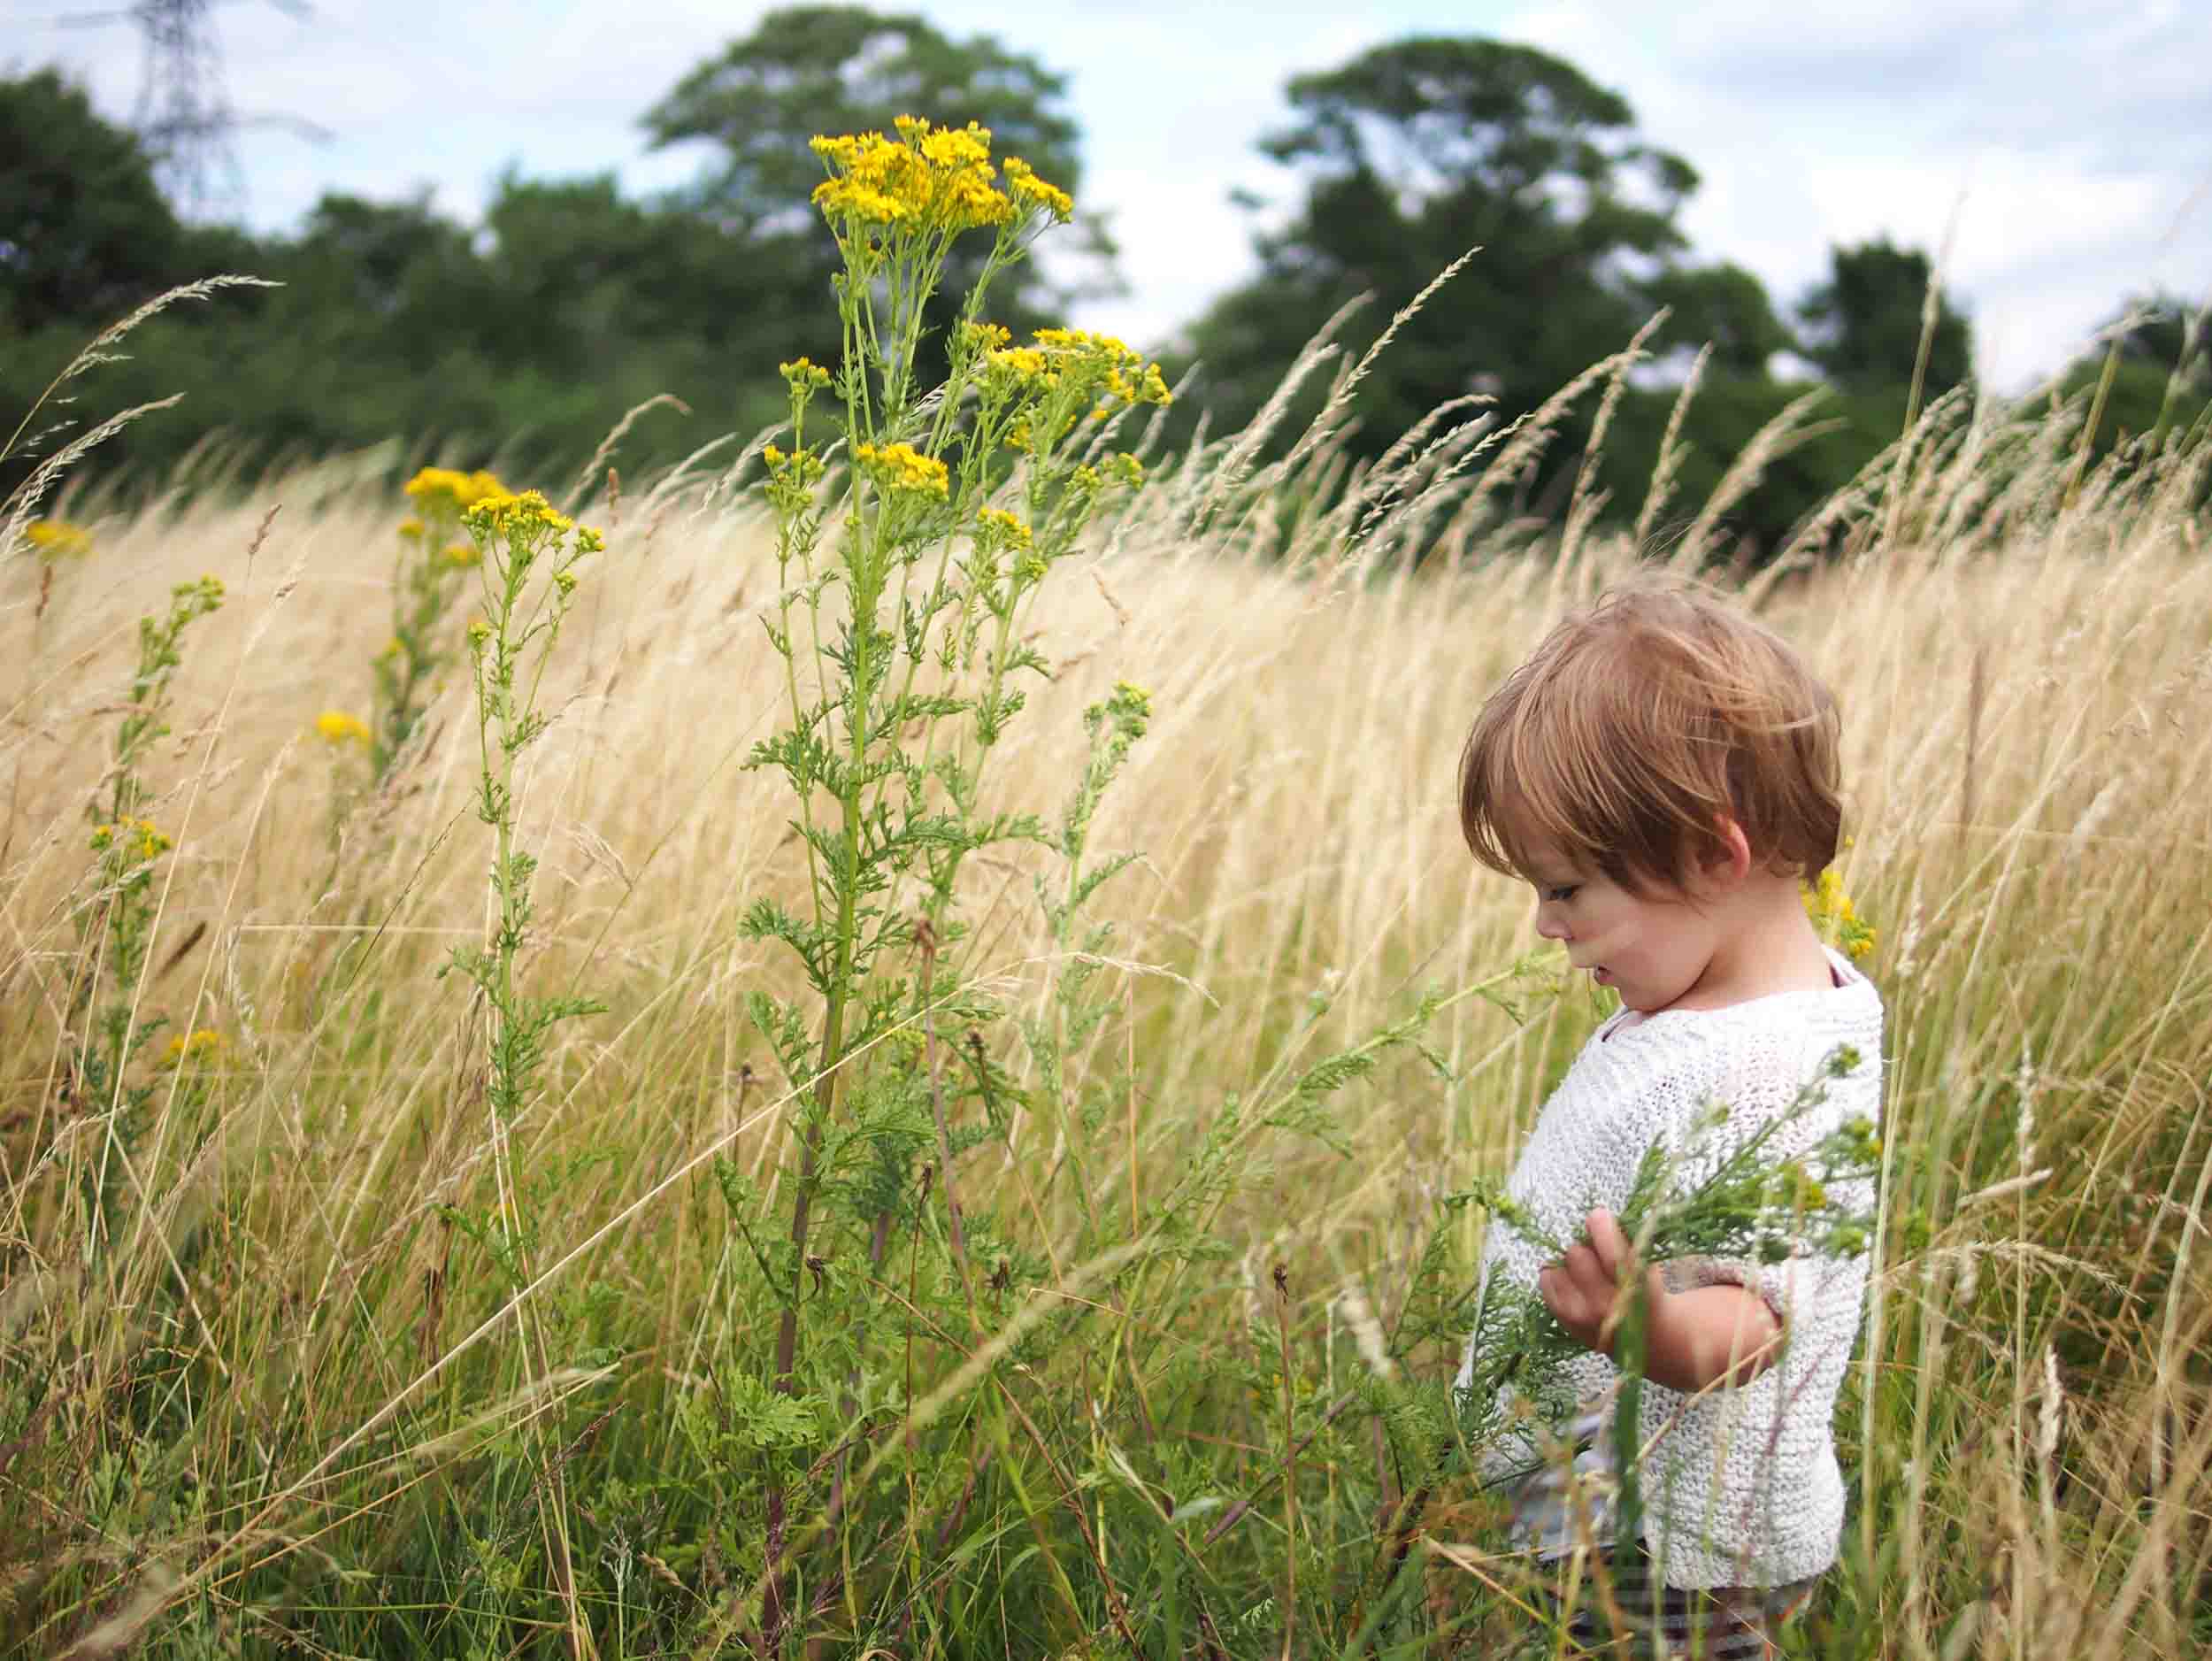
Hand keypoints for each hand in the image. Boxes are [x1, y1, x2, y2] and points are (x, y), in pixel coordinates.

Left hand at [1536, 1208, 1665, 1357]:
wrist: (1649, 1337)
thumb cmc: (1646, 1291)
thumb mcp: (1648, 1265)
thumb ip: (1626, 1242)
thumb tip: (1595, 1217)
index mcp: (1635, 1289)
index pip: (1612, 1253)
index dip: (1602, 1228)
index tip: (1599, 1215)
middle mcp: (1607, 1305)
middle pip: (1577, 1254)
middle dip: (1586, 1246)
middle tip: (1595, 1251)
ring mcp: (1583, 1314)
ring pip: (1559, 1266)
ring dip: (1571, 1262)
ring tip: (1587, 1271)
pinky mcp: (1565, 1320)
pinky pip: (1547, 1282)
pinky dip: (1556, 1274)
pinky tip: (1572, 1278)